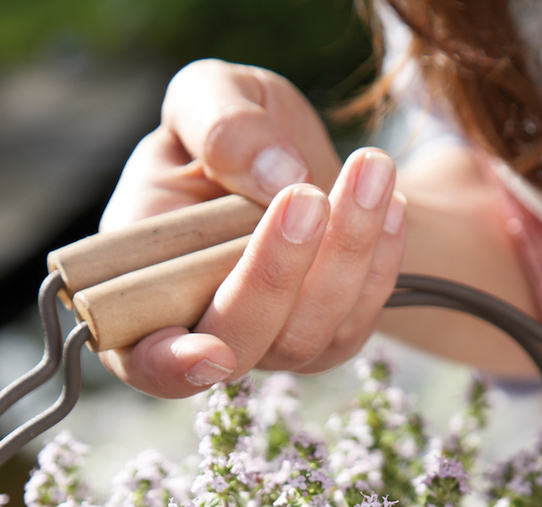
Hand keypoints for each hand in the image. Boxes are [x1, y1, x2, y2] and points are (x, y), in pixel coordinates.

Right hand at [98, 60, 405, 396]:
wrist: (290, 160)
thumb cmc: (227, 136)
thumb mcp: (206, 97)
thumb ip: (219, 124)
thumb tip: (277, 174)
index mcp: (143, 291)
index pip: (145, 358)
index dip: (171, 367)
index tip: (209, 352)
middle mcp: (207, 336)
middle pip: (241, 343)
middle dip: (274, 275)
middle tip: (305, 196)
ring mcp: (273, 349)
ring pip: (307, 334)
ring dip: (344, 254)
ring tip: (371, 167)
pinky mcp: (330, 341)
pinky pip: (359, 319)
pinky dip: (380, 260)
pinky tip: (391, 201)